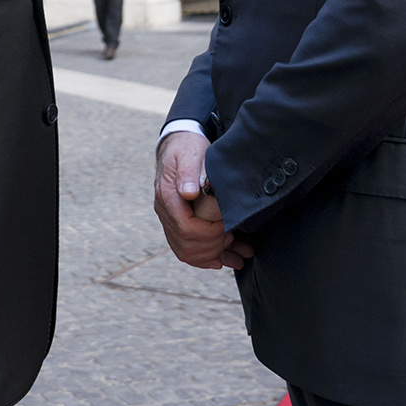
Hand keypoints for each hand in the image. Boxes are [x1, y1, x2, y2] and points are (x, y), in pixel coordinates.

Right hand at [154, 131, 252, 270]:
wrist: (179, 144)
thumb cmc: (187, 148)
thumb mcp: (190, 154)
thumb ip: (188, 173)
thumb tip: (188, 193)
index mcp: (167, 196)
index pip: (185, 228)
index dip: (209, 233)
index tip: (227, 226)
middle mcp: (166, 212)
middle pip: (186, 245)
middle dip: (214, 246)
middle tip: (234, 237)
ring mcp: (171, 219)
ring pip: (187, 252)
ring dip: (214, 257)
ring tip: (240, 255)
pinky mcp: (180, 223)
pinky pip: (188, 249)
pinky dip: (205, 258)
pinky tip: (223, 261)